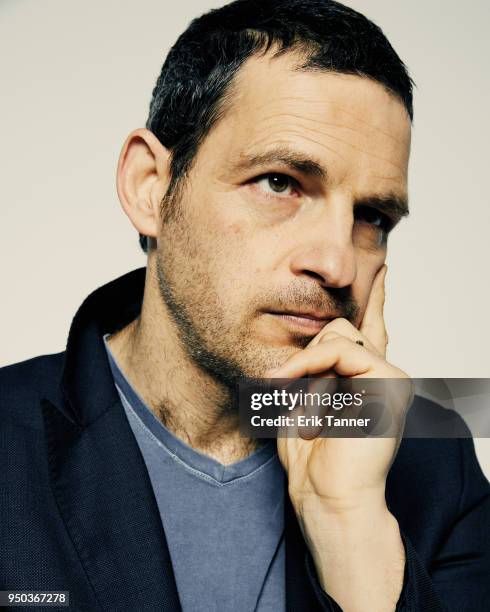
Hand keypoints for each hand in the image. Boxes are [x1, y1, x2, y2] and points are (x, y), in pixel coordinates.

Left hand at [269, 265, 410, 610]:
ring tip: (303, 409)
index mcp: (364, 379)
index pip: (373, 329)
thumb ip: (314, 369)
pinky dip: (312, 368)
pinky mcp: (390, 382)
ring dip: (306, 368)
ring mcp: (389, 377)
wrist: (327, 496)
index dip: (377, 300)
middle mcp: (381, 374)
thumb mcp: (304, 403)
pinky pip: (340, 350)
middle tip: (288, 393)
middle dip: (306, 357)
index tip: (384, 272)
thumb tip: (316, 342)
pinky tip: (304, 396)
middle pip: (337, 329)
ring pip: (335, 335)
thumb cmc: (311, 458)